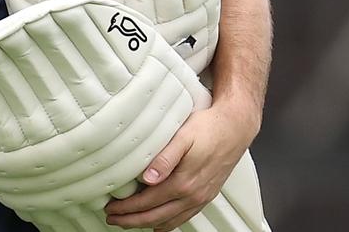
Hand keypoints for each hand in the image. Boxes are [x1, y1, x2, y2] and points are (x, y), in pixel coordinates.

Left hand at [104, 99, 260, 230]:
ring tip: (130, 221)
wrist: (236, 127)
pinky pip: (184, 218)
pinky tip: (159, 221)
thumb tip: (147, 177)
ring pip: (169, 221)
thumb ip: (165, 158)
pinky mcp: (207, 196)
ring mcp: (201, 198)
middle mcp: (193, 194)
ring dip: (147, 224)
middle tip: (114, 219)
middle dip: (131, 221)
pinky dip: (167, 223)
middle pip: (155, 217)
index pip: (147, 202)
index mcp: (184, 182)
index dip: (127, 208)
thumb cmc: (210, 127)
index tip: (112, 208)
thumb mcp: (184, 136)